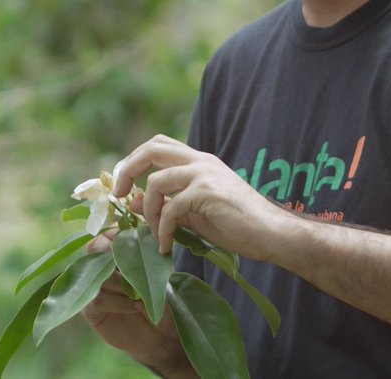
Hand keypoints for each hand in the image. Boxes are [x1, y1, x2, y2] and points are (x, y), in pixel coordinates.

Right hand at [79, 231, 190, 374]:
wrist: (161, 333)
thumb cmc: (161, 300)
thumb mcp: (161, 274)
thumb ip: (151, 254)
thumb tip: (148, 236)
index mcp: (117, 252)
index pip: (109, 232)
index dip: (118, 233)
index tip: (134, 238)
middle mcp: (102, 266)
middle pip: (95, 248)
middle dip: (113, 251)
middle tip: (131, 261)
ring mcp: (94, 287)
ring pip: (97, 273)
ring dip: (121, 281)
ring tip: (141, 292)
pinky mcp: (91, 309)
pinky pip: (98, 299)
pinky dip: (119, 302)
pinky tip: (136, 306)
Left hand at [112, 134, 286, 257]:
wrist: (272, 233)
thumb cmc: (238, 224)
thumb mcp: (194, 212)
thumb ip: (166, 203)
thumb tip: (131, 201)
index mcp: (199, 161)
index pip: (158, 145)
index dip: (134, 160)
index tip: (123, 186)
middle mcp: (200, 161)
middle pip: (151, 149)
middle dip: (127, 170)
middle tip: (119, 195)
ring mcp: (204, 174)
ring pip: (156, 182)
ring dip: (147, 212)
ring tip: (155, 235)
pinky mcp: (207, 193)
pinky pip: (170, 209)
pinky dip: (162, 230)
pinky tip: (166, 246)